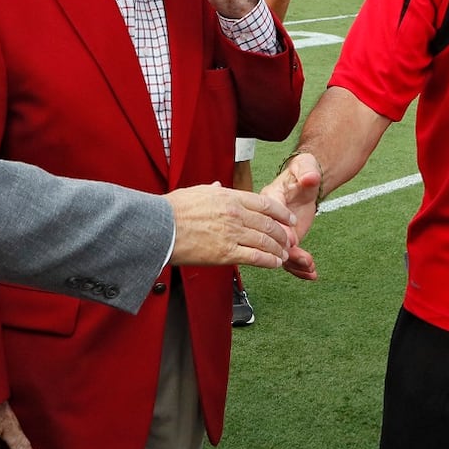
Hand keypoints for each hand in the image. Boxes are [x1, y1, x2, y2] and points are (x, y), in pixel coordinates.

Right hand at [166, 182, 294, 268]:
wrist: (159, 228)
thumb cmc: (173, 210)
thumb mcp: (197, 191)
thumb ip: (213, 190)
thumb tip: (220, 185)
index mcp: (229, 196)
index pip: (265, 203)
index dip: (282, 213)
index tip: (289, 219)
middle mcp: (235, 214)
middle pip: (269, 224)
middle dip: (283, 234)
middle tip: (289, 241)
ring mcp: (232, 234)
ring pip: (266, 242)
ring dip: (279, 250)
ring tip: (283, 255)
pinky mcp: (226, 253)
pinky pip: (255, 257)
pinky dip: (269, 261)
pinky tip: (274, 263)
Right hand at [261, 152, 323, 280]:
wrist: (310, 180)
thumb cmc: (304, 170)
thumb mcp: (306, 166)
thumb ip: (307, 171)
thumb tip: (310, 177)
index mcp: (270, 198)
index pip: (270, 215)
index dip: (281, 228)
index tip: (293, 237)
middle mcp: (270, 218)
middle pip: (272, 237)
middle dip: (286, 251)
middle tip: (301, 257)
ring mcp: (278, 231)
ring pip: (279, 251)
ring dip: (294, 262)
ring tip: (309, 265)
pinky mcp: (287, 240)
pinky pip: (289, 257)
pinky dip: (299, 267)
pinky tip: (311, 273)